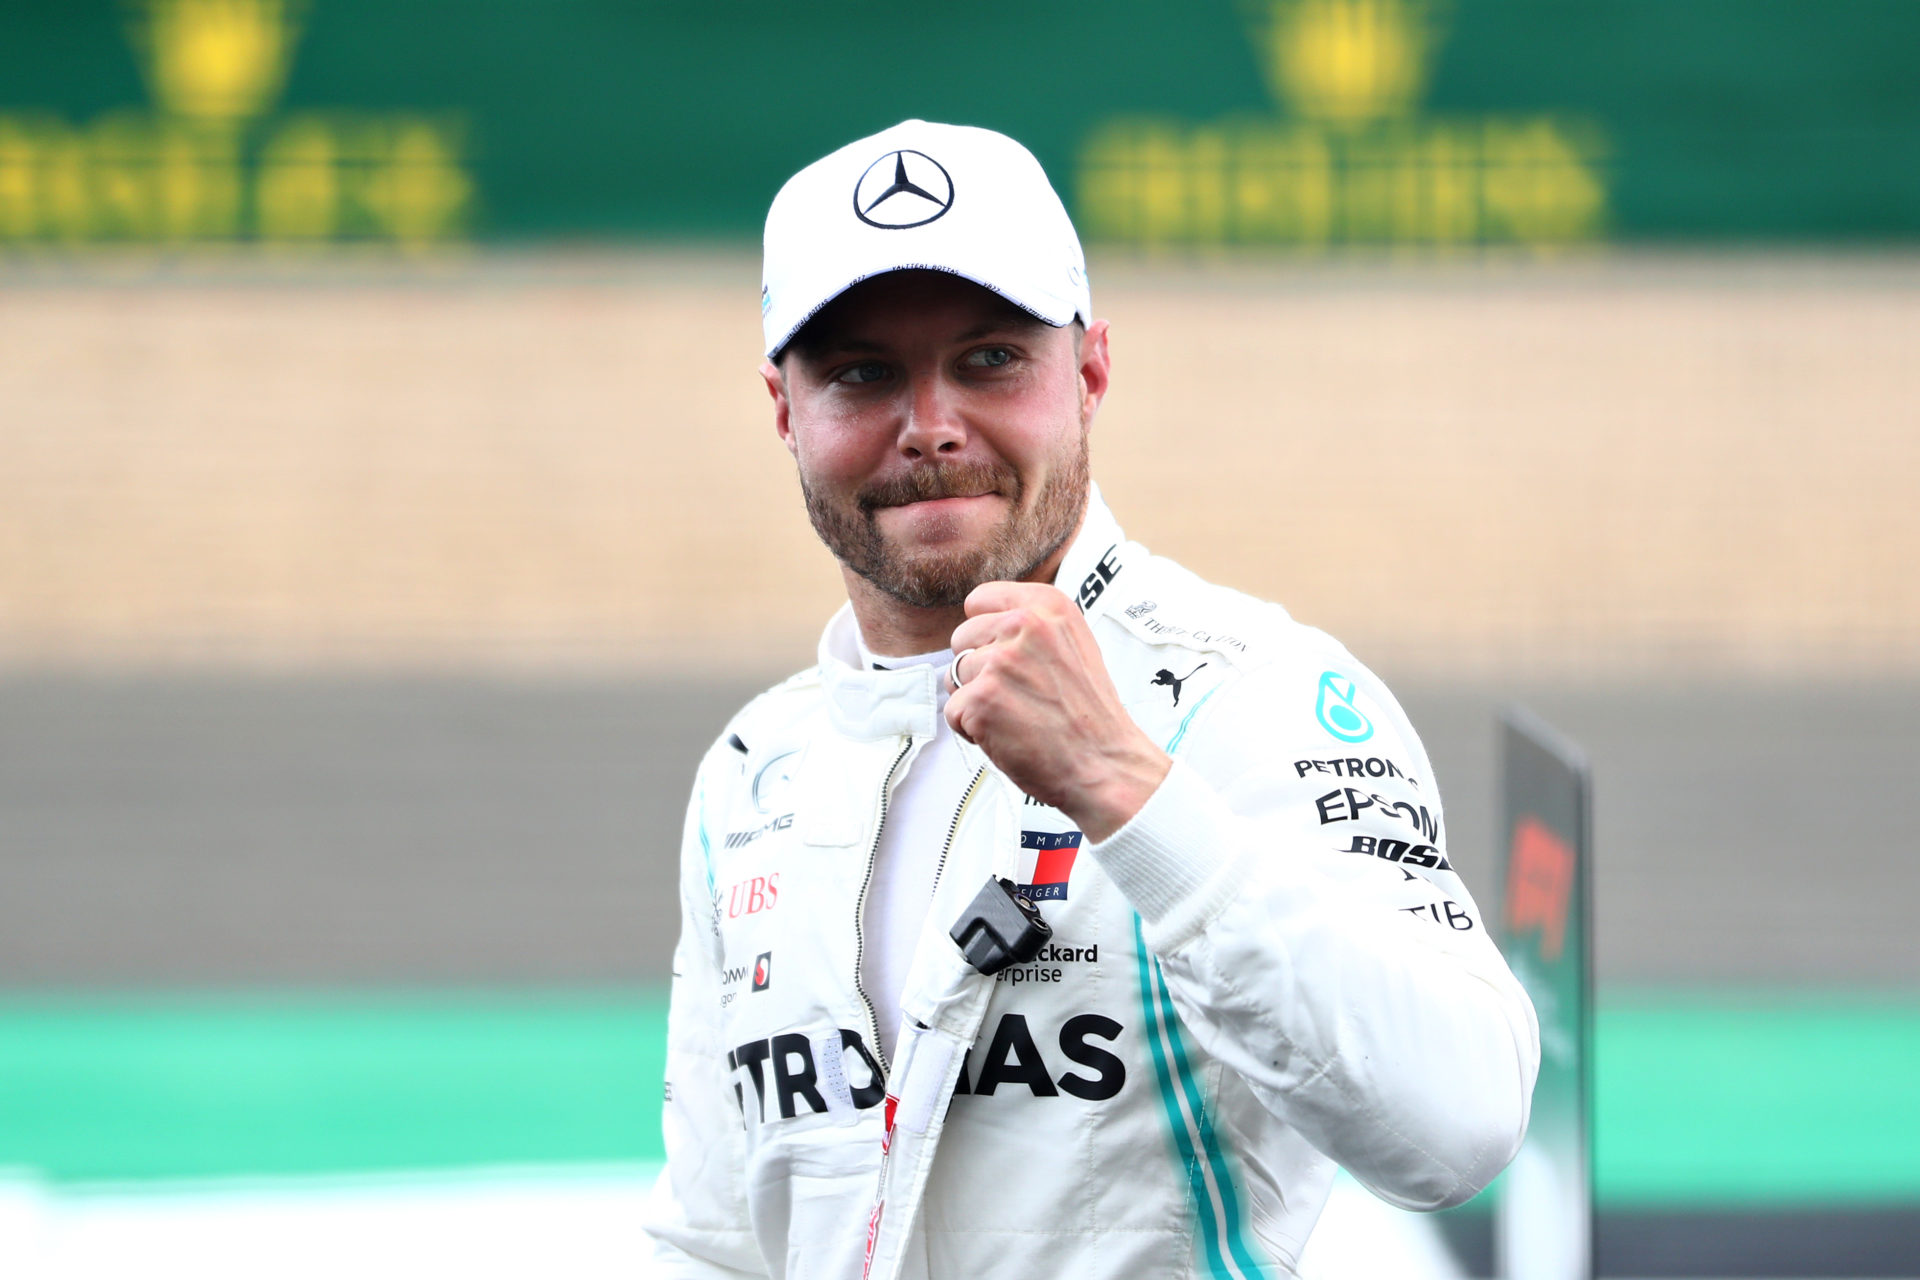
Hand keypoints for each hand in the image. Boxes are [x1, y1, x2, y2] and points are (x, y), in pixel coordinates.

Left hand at [946, 581, 1169, 841]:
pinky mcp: (981, 699)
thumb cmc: (1089, 714)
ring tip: (1016, 715)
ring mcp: (1000, 661)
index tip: (1006, 654)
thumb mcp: (1073, 643)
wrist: (1105, 764)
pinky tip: (1008, 735)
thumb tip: (984, 620)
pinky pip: (953, 711)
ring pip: (954, 676)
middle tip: (1019, 694)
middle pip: (962, 638)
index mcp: (1047, 605)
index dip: (986, 633)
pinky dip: (972, 730)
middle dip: (979, 669)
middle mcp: (1023, 624)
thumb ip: (1031, 624)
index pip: (980, 599)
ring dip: (975, 700)